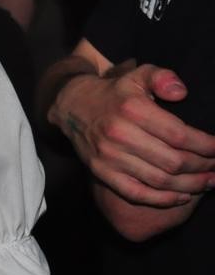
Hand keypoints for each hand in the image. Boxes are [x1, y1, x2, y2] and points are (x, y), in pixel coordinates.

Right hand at [52, 61, 214, 205]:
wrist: (73, 107)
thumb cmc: (115, 92)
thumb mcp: (138, 75)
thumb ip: (162, 78)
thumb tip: (182, 93)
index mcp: (132, 110)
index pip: (179, 135)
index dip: (206, 145)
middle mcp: (119, 135)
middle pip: (173, 161)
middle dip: (204, 167)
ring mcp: (109, 157)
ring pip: (160, 180)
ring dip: (191, 185)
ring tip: (209, 182)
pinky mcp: (101, 173)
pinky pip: (137, 194)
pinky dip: (163, 199)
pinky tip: (183, 196)